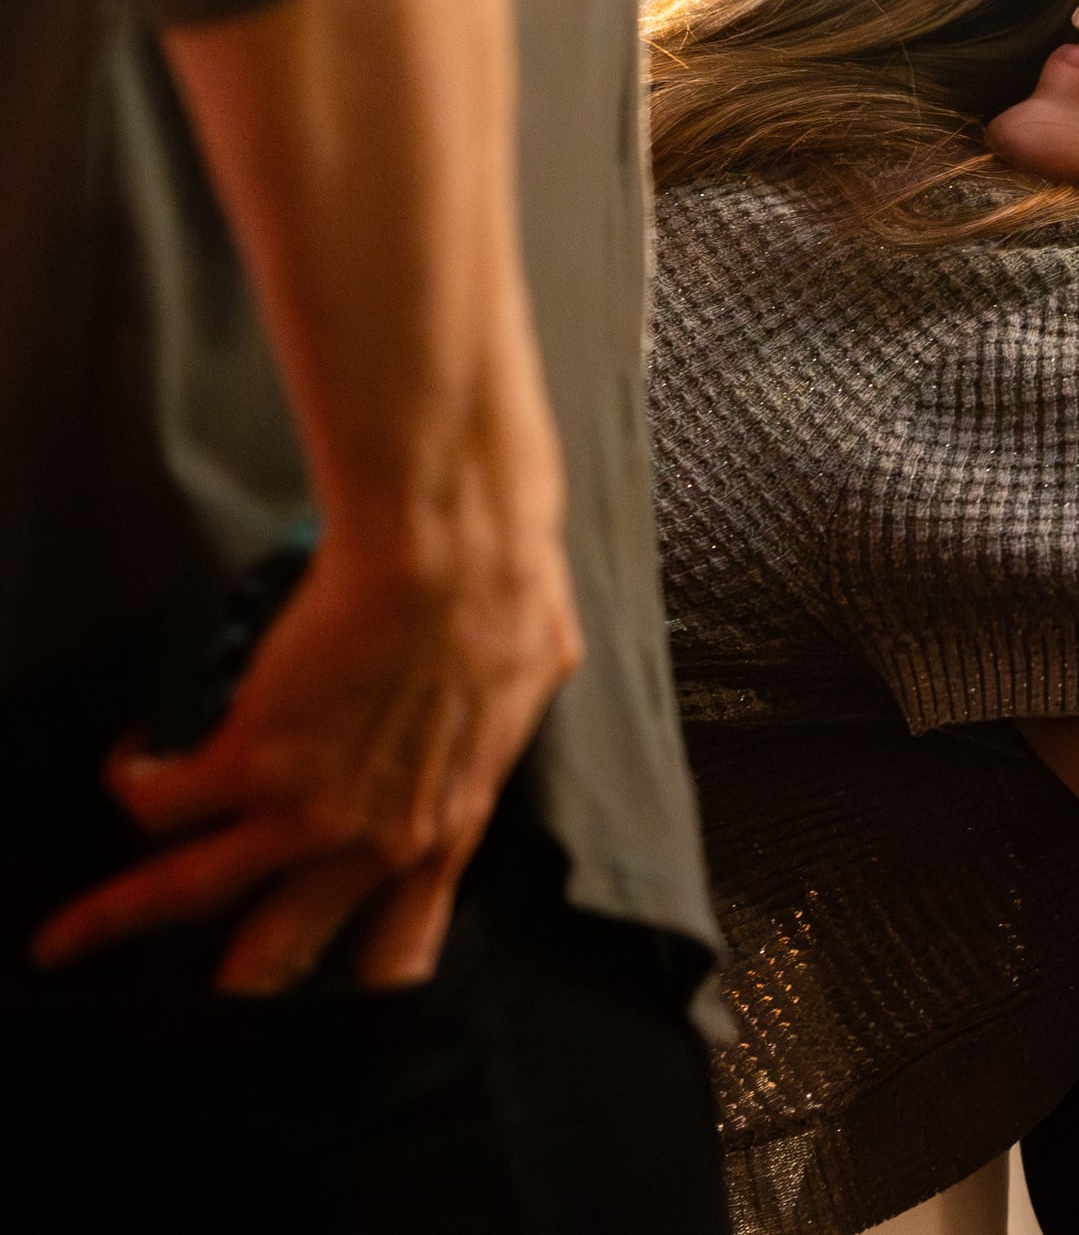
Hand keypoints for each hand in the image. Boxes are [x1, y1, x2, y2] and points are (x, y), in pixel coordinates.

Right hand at [30, 472, 578, 992]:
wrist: (455, 561)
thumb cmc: (508, 601)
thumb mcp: (525, 694)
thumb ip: (491, 734)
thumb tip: (493, 712)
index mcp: (446, 836)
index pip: (398, 957)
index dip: (354, 992)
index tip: (321, 1003)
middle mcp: (372, 847)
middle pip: (278, 960)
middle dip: (226, 992)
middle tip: (184, 1012)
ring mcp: (304, 812)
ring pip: (183, 895)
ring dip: (112, 921)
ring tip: (60, 945)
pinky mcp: (245, 762)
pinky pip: (153, 802)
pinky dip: (130, 780)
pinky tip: (130, 760)